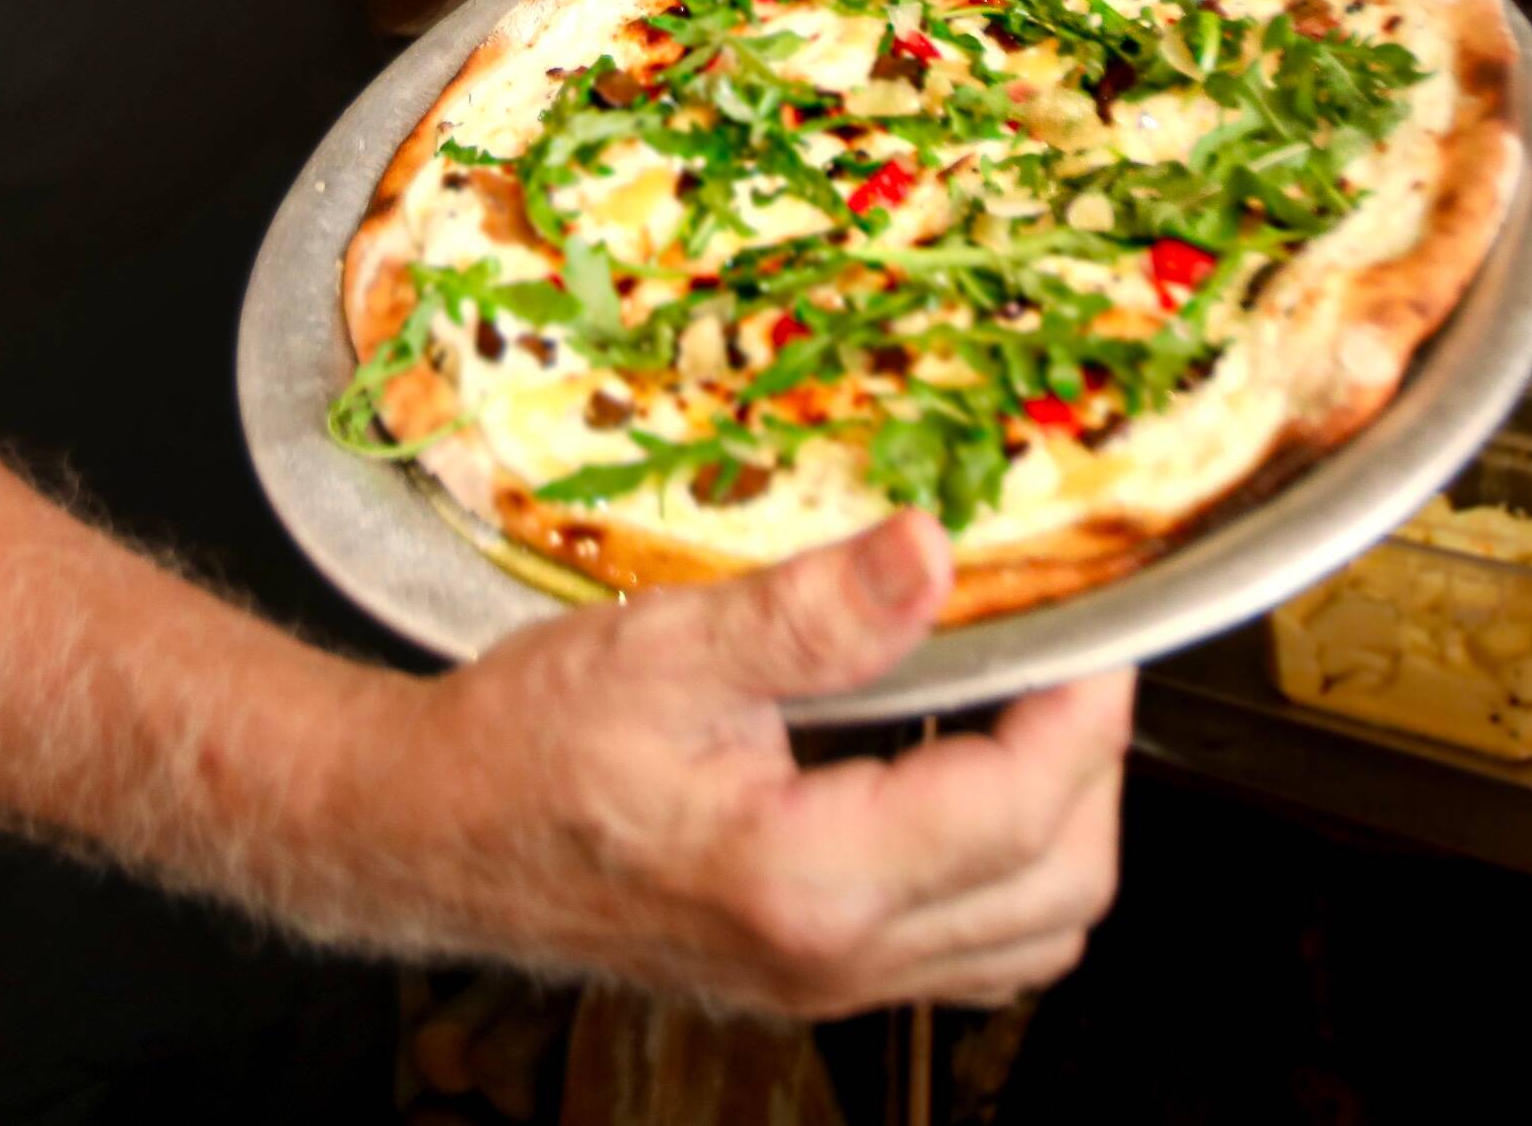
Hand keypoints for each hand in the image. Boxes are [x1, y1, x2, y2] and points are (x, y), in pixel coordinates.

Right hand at [365, 513, 1129, 1017]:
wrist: (431, 833)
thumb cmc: (522, 748)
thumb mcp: (670, 649)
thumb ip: (816, 611)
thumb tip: (935, 550)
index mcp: (809, 878)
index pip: (1025, 805)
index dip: (1089, 707)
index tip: (1101, 628)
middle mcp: (836, 956)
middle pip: (1063, 886)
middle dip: (1093, 766)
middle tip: (1068, 660)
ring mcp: (829, 981)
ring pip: (1031, 935)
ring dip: (1060, 826)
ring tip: (1022, 712)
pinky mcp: (814, 973)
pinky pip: (970, 950)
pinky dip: (1005, 871)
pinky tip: (955, 774)